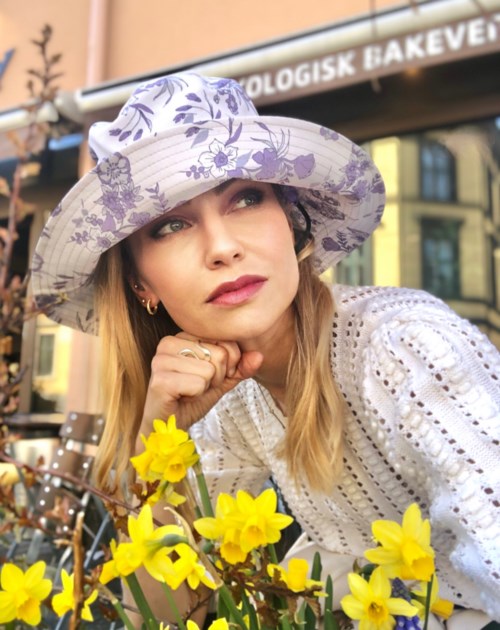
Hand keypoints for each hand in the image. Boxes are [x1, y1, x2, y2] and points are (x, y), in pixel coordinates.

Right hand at [139, 332, 262, 438]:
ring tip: (188, 392)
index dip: (226, 365)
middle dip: (217, 377)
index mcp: (182, 336)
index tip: (208, 377)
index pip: (224, 340)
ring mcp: (161, 360)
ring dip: (205, 387)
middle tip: (197, 387)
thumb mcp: (222, 380)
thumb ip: (241, 367)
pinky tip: (182, 398)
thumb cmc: (191, 400)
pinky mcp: (160, 380)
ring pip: (210, 370)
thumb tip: (259, 355)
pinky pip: (198, 384)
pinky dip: (196, 396)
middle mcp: (168, 343)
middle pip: (220, 354)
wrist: (168, 426)